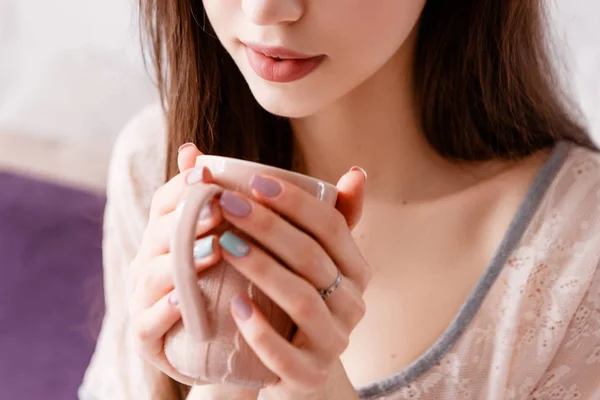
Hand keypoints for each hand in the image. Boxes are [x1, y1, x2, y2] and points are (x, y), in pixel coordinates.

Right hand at [127, 143, 224, 385]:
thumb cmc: (216, 285)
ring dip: (183, 262)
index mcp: (162, 238)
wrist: (214, 346)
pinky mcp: (144, 338)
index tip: (208, 174)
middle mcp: (147, 264)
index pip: (164, 204)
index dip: (182, 188)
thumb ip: (206, 199)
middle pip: (159, 235)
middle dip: (188, 220)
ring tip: (214, 251)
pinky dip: (165, 311)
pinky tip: (185, 300)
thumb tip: (192, 148)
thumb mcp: (215, 241)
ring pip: (154, 276)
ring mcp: (142, 300)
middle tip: (219, 208)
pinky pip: (148, 323)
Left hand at [216, 167, 370, 398]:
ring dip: (262, 268)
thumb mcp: (311, 260)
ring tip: (224, 243)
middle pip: (312, 257)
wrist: (291, 364)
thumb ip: (322, 217)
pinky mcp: (309, 376)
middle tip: (225, 203)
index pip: (333, 225)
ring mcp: (333, 342)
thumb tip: (357, 171)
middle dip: (267, 225)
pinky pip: (286, 356)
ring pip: (302, 300)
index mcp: (356, 269)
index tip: (254, 180)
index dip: (295, 200)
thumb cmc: (294, 298)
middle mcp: (353, 304)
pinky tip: (234, 305)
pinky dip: (260, 330)